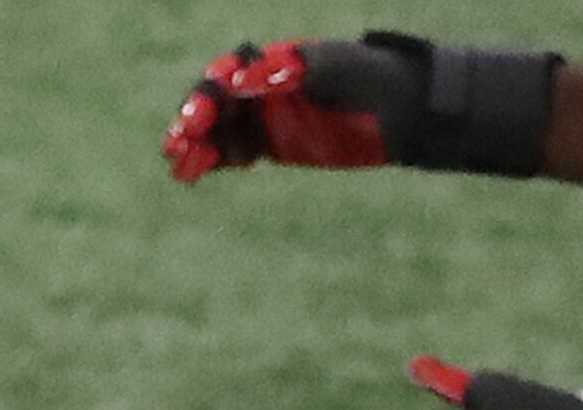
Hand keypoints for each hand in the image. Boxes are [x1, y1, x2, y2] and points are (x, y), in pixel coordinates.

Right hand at [163, 37, 418, 179]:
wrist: (401, 112)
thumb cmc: (369, 80)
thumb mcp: (334, 70)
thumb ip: (290, 71)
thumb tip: (242, 79)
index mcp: (273, 62)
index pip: (229, 72)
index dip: (211, 91)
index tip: (205, 112)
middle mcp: (261, 88)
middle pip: (214, 102)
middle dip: (194, 119)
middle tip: (182, 141)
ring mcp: (263, 117)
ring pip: (216, 130)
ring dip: (194, 145)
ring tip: (182, 165)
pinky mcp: (268, 145)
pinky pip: (229, 153)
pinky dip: (209, 161)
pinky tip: (191, 173)